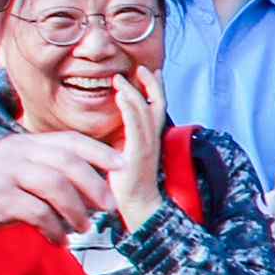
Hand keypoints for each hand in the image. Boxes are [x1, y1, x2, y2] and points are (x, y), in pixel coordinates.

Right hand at [0, 128, 117, 243]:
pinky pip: (38, 214)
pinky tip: (59, 241)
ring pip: (57, 188)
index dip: (100, 152)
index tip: (122, 166)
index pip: (69, 141)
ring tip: (84, 229)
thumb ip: (41, 175)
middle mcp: (14, 154)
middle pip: (69, 164)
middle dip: (95, 186)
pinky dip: (55, 229)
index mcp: (21, 145)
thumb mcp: (8, 173)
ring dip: (77, 211)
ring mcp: (4, 175)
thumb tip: (85, 193)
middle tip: (109, 208)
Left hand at [105, 66, 168, 229]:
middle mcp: (153, 139)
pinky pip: (135, 126)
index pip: (157, 107)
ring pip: (144, 110)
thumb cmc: (130, 184)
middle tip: (142, 68)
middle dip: (150, 84)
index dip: (156, 88)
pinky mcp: (137, 153)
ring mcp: (147, 146)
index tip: (150, 72)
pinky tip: (121, 96)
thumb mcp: (129, 156)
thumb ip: (127, 140)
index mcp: (152, 138)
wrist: (138, 206)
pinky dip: (129, 108)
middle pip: (157, 103)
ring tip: (120, 79)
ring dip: (133, 91)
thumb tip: (116, 130)